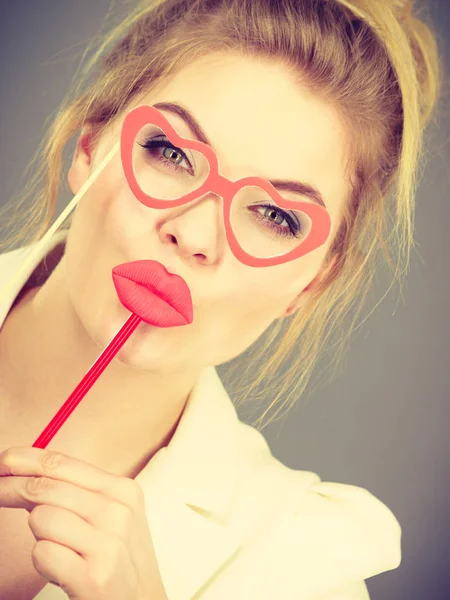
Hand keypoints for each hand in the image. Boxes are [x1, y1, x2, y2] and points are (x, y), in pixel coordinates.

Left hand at [0, 446, 167, 599]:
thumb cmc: (117, 557)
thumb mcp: (110, 515)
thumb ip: (74, 492)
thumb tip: (23, 472)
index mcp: (122, 490)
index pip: (62, 464)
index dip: (26, 460)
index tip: (2, 461)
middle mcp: (118, 511)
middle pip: (45, 487)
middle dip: (11, 489)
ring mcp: (108, 544)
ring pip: (41, 518)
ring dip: (39, 534)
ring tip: (59, 547)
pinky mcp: (94, 577)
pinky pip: (43, 553)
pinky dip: (43, 560)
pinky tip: (63, 567)